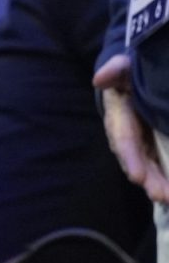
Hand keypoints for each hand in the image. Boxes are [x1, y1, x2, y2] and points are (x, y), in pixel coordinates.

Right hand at [94, 54, 168, 203]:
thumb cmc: (127, 74)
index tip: (137, 177)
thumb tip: (99, 79)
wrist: (132, 80)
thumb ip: (115, 69)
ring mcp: (142, 144)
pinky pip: (161, 164)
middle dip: (148, 179)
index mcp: (119, 117)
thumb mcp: (123, 66)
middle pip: (137, 161)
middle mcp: (128, 136)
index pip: (123, 140)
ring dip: (159, 184)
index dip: (130, 158)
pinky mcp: (154, 148)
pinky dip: (166, 178)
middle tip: (161, 196)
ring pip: (150, 168)